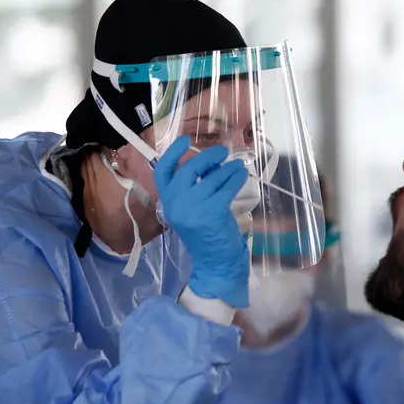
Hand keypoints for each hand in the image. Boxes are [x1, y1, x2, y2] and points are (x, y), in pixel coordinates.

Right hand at [153, 136, 250, 307]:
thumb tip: (211, 162)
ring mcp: (192, 209)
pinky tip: (241, 175)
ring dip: (227, 168)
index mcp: (168, 203)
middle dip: (206, 157)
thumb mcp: (193, 209)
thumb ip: (195, 187)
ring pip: (211, 178)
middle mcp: (175, 205)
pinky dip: (235, 178)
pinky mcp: (211, 213)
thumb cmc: (206, 234)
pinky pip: (225, 187)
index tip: (185, 139)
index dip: (172, 153)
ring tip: (237, 166)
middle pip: (187, 170)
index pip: (162, 172)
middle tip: (222, 152)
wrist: (215, 263)